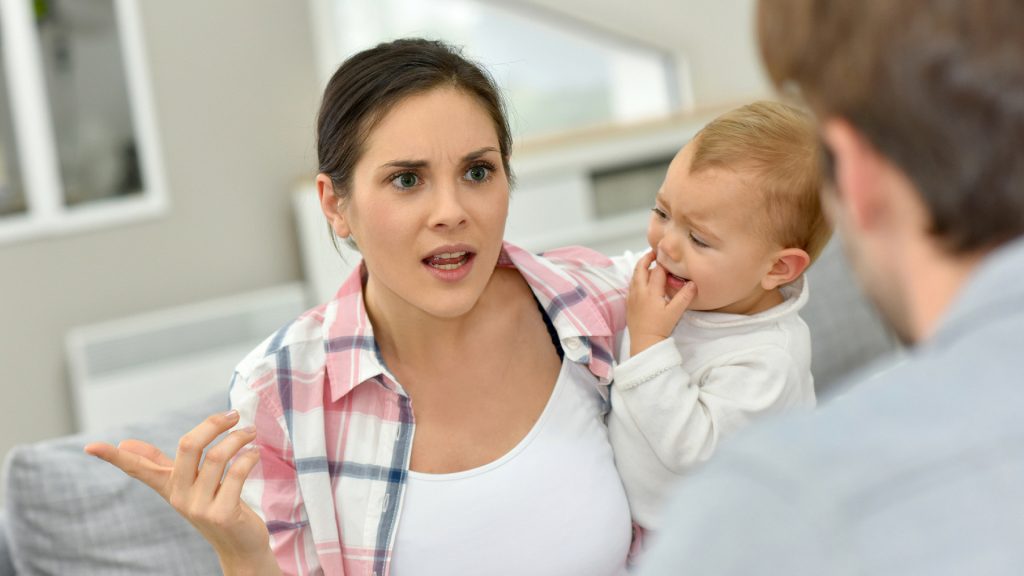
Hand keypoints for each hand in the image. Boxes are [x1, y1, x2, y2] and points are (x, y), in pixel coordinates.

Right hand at [84, 410, 277, 573]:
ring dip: (238, 439)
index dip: (114, 458)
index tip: (90, 447)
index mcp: (169, 486)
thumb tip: (125, 443)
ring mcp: (200, 507)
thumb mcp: (186, 484)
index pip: (137, 469)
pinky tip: (254, 453)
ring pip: (216, 457)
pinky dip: (248, 458)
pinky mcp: (223, 514)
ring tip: (250, 432)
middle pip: (188, 446)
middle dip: (211, 425)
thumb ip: (159, 463)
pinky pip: (236, 475)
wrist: (239, 546)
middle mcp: (180, 496)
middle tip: (232, 414)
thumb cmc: (214, 507)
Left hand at [627, 251, 696, 355]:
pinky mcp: (628, 303)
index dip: (663, 262)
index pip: (657, 270)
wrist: (644, 342)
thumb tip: (693, 283)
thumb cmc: (659, 328)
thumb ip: (684, 296)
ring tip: (649, 264)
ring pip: (634, 276)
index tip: (668, 256)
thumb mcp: (675, 312)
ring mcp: (632, 297)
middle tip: (654, 253)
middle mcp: (639, 291)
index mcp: (651, 292)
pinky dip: (636, 278)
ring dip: (641, 268)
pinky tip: (642, 281)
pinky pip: (631, 285)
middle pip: (640, 268)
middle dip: (646, 258)